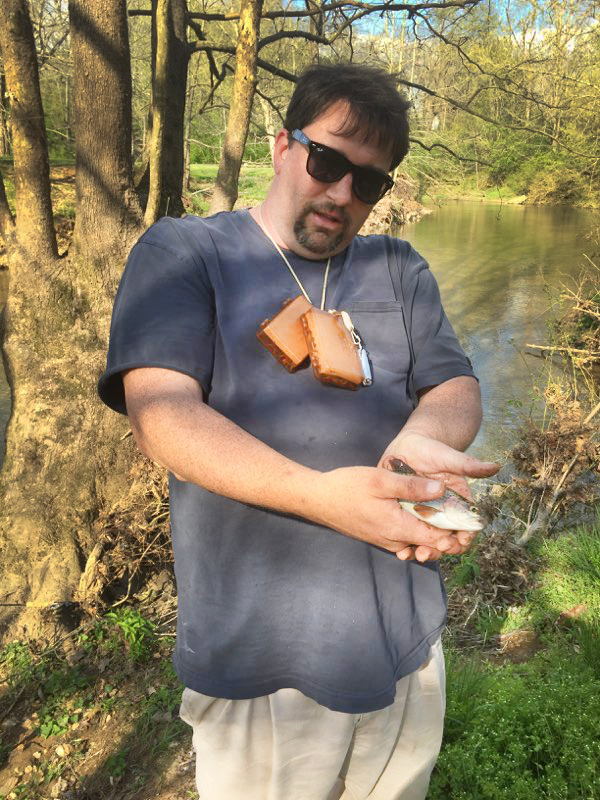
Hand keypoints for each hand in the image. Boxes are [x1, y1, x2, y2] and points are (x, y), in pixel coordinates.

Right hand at [309, 465, 470, 559]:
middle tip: (463, 519)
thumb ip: (411, 486)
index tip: (469, 519)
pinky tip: (419, 513)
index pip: (436, 539)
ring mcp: (384, 540)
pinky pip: (404, 538)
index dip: (455, 531)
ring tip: (445, 515)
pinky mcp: (377, 536)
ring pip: (417, 542)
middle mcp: (393, 540)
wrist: (317, 499)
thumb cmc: (347, 487)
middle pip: (429, 544)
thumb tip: (440, 490)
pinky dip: (416, 530)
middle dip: (448, 534)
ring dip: (432, 532)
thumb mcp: (381, 480)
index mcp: (397, 527)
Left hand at [378, 432, 498, 561]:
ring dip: (425, 551)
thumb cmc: (431, 450)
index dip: (467, 534)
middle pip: (449, 538)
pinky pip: (410, 536)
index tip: (461, 540)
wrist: (406, 448)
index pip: (468, 524)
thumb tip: (495, 467)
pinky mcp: (408, 518)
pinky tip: (401, 553)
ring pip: (429, 541)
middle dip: (444, 549)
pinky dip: (407, 548)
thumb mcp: (448, 456)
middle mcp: (443, 512)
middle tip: (435, 550)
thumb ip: (468, 464)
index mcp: (458, 501)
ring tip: (417, 555)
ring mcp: (425, 516)